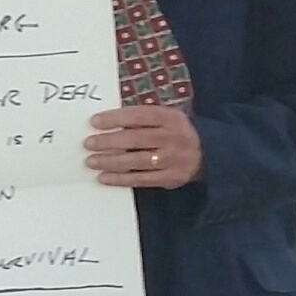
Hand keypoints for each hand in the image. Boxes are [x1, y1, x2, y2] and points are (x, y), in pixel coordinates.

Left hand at [85, 106, 202, 188]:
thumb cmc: (174, 133)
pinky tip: (104, 177)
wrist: (207, 154)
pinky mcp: (171, 178)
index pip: (140, 115)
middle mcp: (174, 138)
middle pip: (136, 139)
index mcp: (171, 118)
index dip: (116, 118)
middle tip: (88, 143)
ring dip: (110, 161)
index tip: (94, 121)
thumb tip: (104, 122)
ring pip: (137, 161)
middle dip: (109, 141)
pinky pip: (141, 179)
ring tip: (91, 161)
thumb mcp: (166, 118)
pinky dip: (121, 179)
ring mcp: (173, 159)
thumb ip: (141, 118)